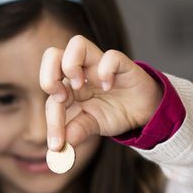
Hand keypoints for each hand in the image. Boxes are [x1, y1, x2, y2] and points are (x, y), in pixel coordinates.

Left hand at [39, 35, 162, 150]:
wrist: (143, 111)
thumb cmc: (113, 113)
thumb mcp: (92, 126)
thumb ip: (76, 132)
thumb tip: (58, 147)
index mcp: (69, 88)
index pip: (51, 97)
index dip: (52, 122)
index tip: (57, 144)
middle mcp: (81, 72)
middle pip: (52, 55)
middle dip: (48, 77)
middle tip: (62, 99)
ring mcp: (99, 65)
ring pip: (76, 44)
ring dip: (72, 66)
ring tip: (81, 87)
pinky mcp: (121, 63)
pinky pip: (111, 56)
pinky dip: (106, 71)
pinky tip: (109, 87)